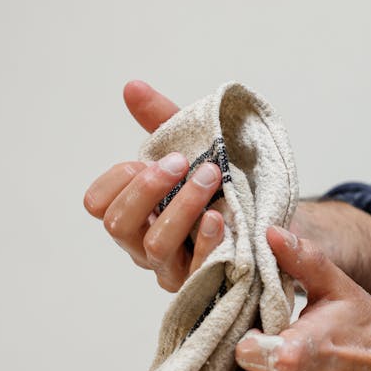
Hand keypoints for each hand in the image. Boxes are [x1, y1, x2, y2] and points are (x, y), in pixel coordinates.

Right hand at [83, 80, 224, 290]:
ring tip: (209, 178)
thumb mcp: (195, 147)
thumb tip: (132, 87)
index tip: (143, 158)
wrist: (273, 220)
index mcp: (135, 213)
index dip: (115, 180)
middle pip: (118, 224)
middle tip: (181, 162)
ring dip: (180, 207)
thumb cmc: (224, 186)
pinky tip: (219, 218)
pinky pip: (196, 270)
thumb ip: (163, 120)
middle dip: (147, 188)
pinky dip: (206, 242)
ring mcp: (173, 268)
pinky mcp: (205, 283)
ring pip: (155, 245)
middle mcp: (144, 245)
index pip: (97, 203)